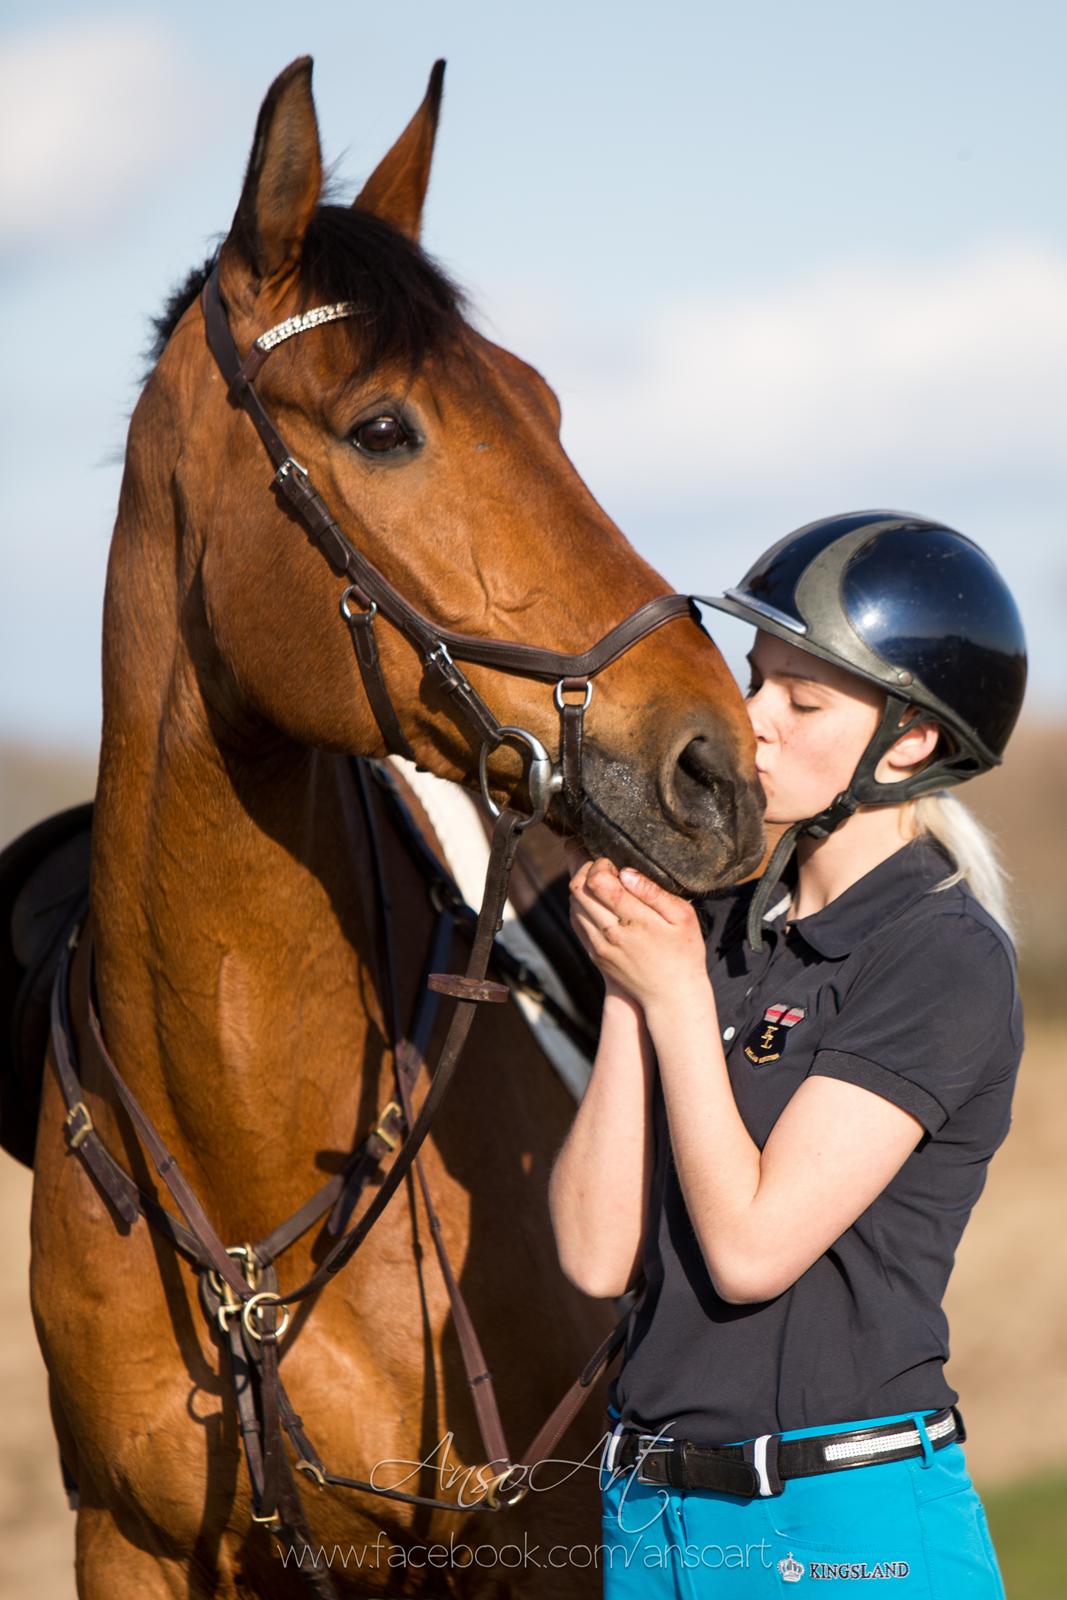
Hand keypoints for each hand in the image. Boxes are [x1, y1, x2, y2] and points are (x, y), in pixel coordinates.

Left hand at [567, 852, 710, 1012]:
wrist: (672, 996)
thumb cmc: (683, 952)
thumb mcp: (682, 917)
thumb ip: (654, 892)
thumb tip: (626, 872)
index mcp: (632, 919)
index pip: (596, 881)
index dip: (599, 863)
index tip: (613, 861)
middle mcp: (609, 932)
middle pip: (578, 889)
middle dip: (584, 868)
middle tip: (601, 863)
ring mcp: (599, 945)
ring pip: (573, 905)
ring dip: (581, 886)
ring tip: (599, 878)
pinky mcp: (595, 954)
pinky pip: (576, 922)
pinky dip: (579, 904)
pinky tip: (595, 899)